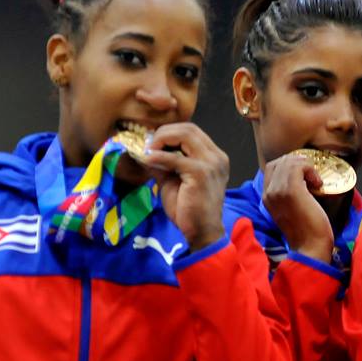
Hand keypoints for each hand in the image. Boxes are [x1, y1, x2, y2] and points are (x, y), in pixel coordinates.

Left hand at [143, 123, 228, 251]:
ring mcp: (211, 163)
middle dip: (164, 133)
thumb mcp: (173, 180)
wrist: (201, 232)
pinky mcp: (201, 174)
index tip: (151, 143)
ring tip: (148, 152)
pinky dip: (159, 157)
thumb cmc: (189, 209)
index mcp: (213, 157)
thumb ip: (163, 163)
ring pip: (185, 135)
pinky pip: (176, 158)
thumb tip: (145, 150)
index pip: (191, 131)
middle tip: (147, 145)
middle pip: (189, 128)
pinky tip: (148, 161)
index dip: (169, 132)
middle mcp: (217, 156)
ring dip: (162, 140)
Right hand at [262, 153, 333, 263]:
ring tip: (315, 181)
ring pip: (289, 162)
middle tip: (311, 175)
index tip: (304, 174)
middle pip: (280, 162)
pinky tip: (317, 184)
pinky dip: (311, 170)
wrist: (310, 248)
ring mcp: (278, 191)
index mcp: (266, 197)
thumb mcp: (291, 209)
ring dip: (306, 166)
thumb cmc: (306, 231)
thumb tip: (301, 177)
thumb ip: (288, 194)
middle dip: (298, 162)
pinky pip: (299, 167)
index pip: (271, 167)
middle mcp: (269, 193)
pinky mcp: (292, 191)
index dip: (289, 165)